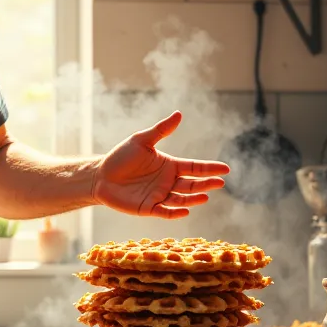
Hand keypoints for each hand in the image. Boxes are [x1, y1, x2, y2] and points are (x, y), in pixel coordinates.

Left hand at [92, 111, 228, 218]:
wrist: (100, 175)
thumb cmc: (121, 157)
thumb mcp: (141, 141)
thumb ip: (161, 130)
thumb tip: (179, 114)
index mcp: (170, 166)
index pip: (195, 168)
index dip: (210, 169)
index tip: (226, 169)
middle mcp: (168, 182)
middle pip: (192, 184)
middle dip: (206, 184)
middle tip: (219, 183)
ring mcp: (159, 196)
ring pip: (181, 199)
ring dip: (193, 199)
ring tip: (205, 196)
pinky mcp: (148, 208)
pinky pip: (164, 212)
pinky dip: (175, 212)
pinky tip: (184, 210)